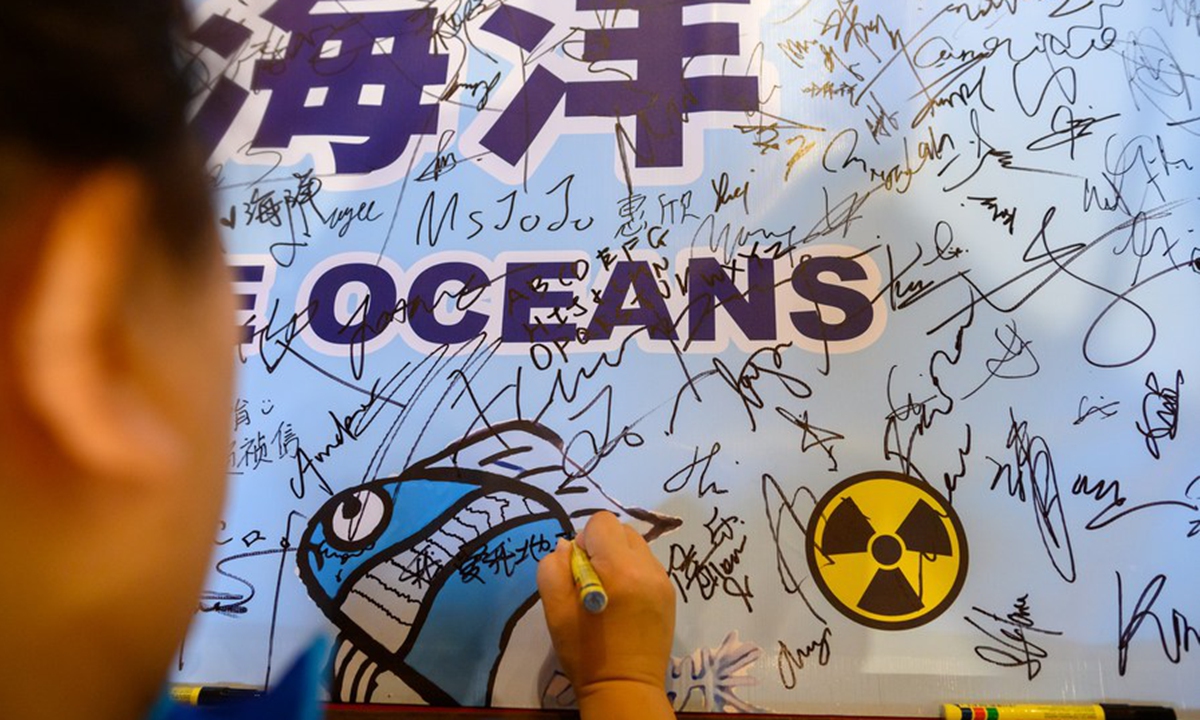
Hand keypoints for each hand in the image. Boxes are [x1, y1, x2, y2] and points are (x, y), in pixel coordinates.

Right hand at [536, 511, 675, 714]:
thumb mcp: (555, 611)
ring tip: (609, 591)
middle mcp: (646, 568)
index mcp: (618, 569)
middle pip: (622, 530)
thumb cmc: (585, 651)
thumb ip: (553, 569)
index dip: (585, 539)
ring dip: (619, 558)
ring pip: (637, 547)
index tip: (578, 567)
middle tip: (591, 579)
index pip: (602, 522)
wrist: (624, 687)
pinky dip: (633, 572)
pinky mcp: (669, 594)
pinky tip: (624, 601)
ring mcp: (662, 581)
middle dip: (603, 546)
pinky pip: (648, 565)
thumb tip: (566, 547)